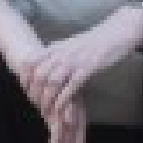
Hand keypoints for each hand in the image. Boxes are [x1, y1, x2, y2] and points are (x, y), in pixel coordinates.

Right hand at [4, 38, 90, 142]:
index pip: (77, 121)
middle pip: (75, 122)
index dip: (77, 139)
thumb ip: (51, 105)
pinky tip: (58, 128)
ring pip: (63, 117)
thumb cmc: (35, 69)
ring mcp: (57, 89)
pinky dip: (56, 117)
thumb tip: (55, 123)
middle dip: (74, 142)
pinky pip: (53, 104)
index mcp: (69, 96)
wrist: (23, 48)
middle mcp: (67, 93)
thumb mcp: (44, 90)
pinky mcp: (46, 85)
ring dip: (61, 136)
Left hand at [23, 9, 142, 115]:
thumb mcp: (71, 44)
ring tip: (47, 111)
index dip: (25, 77)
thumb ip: (58, 53)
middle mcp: (62, 54)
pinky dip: (64, 100)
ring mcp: (74, 61)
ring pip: (53, 82)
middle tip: (36, 105)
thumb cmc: (95, 40)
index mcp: (56, 47)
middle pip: (39, 75)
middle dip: (35, 92)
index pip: (31, 62)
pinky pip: (71, 87)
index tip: (26, 90)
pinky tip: (61, 109)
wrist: (117, 32)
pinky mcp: (88, 68)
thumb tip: (46, 63)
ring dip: (48, 99)